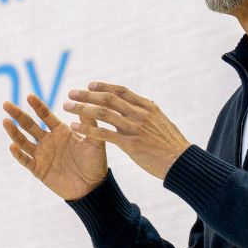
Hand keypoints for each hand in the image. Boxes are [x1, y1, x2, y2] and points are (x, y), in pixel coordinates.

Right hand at [3, 92, 107, 200]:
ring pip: (23, 141)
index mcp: (61, 132)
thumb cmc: (95, 164)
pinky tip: (12, 146)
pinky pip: (25, 160)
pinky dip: (18, 154)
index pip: (45, 115)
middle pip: (29, 125)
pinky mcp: (39, 170)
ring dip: (13, 132)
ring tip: (5, 121)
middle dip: (18, 115)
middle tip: (6, 104)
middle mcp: (48, 141)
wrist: (92, 188)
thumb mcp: (96, 142)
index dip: (37, 105)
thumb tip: (83, 105)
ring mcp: (42, 155)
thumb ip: (90, 125)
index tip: (29, 96)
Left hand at [62, 82, 193, 180]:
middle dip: (87, 94)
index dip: (104, 86)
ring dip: (82, 108)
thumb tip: (147, 104)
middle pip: (108, 98)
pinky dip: (86, 129)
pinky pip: (103, 133)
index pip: (121, 91)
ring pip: (102, 113)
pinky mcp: (129, 144)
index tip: (90, 84)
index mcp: (147, 107)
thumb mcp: (163, 123)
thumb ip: (150, 113)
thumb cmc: (173, 146)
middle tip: (71, 93)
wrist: (181, 163)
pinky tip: (74, 127)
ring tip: (66, 106)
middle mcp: (139, 114)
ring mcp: (134, 128)